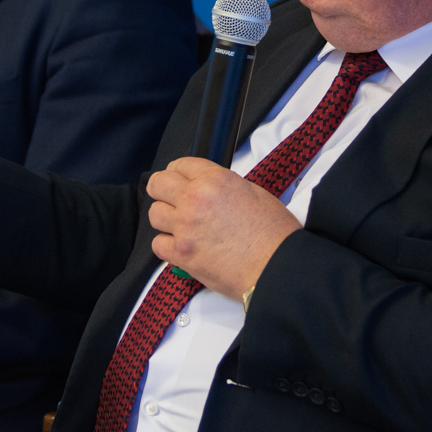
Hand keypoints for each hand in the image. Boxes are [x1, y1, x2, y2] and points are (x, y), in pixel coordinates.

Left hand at [146, 158, 299, 300]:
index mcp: (216, 180)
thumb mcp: (254, 193)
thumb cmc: (274, 234)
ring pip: (155, 214)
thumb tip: (210, 190)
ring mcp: (185, 228)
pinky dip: (167, 245)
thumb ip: (224, 187)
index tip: (180, 180)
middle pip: (157, 185)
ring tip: (181, 226)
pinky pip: (158, 244)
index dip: (179, 172)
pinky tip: (182, 246)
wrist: (276, 267)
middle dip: (163, 190)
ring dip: (166, 219)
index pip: (180, 165)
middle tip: (171, 199)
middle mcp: (196, 199)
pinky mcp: (182, 254)